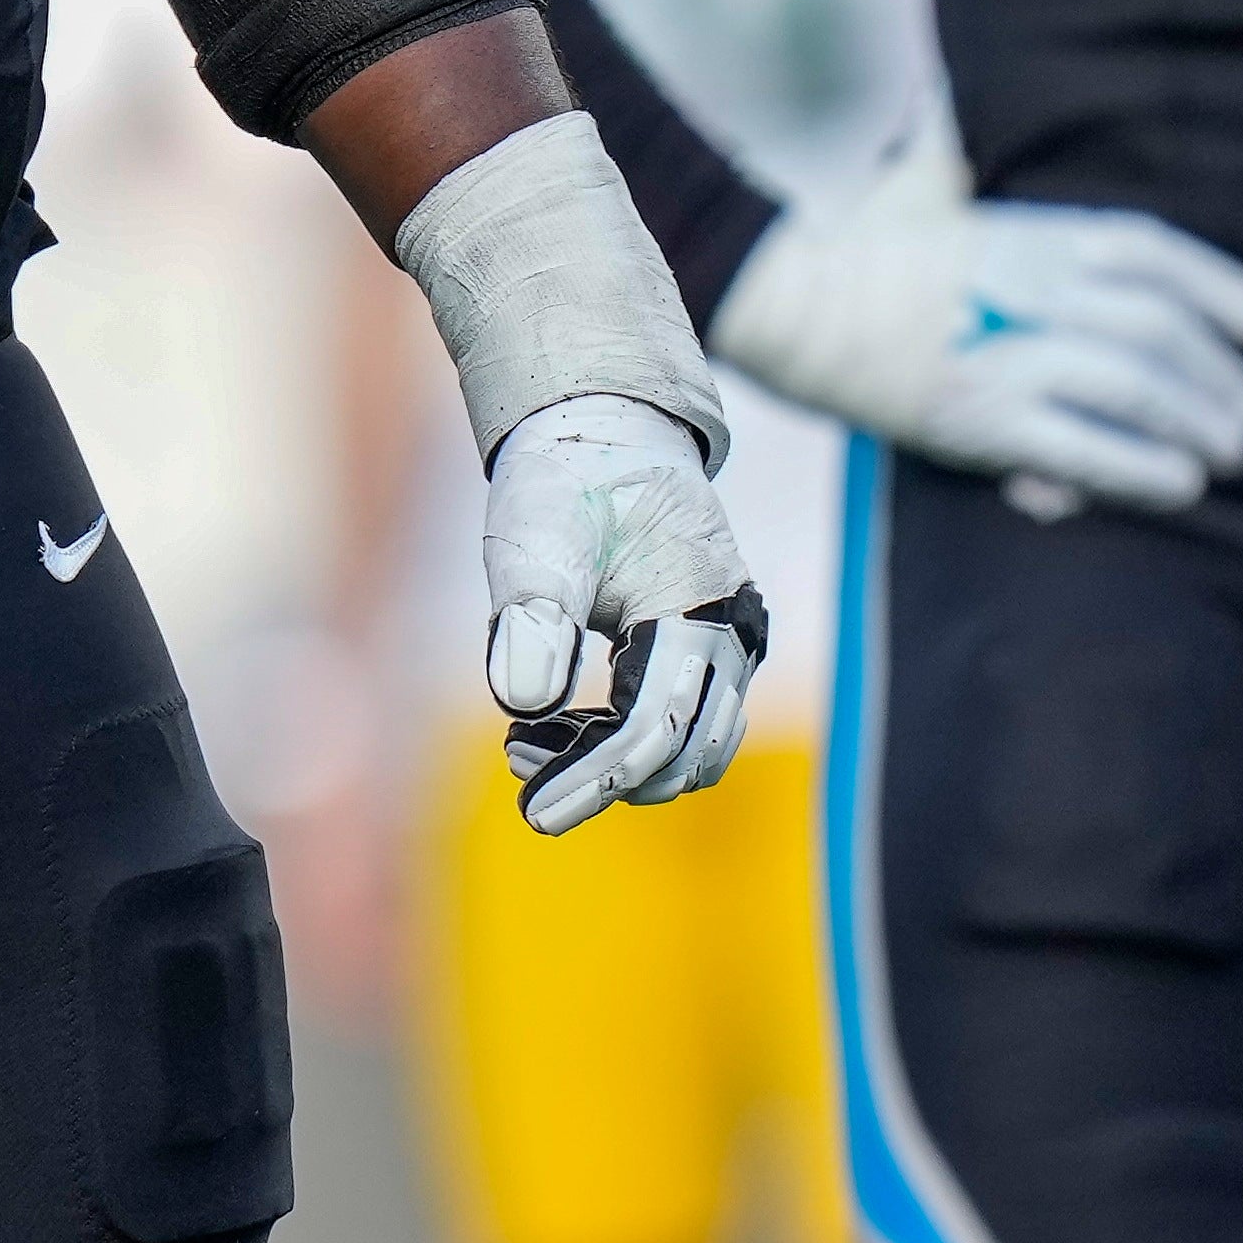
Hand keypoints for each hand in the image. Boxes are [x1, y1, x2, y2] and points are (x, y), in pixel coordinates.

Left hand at [480, 393, 763, 830]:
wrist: (604, 429)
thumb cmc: (568, 478)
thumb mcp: (538, 539)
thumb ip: (531, 616)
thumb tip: (521, 703)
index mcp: (698, 607)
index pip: (656, 726)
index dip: (594, 778)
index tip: (534, 813)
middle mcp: (727, 636)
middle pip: (684, 754)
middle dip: (601, 778)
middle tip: (515, 762)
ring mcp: (721, 647)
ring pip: (689, 750)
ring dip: (613, 767)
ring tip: (523, 744)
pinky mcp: (698, 653)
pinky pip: (677, 724)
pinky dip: (620, 742)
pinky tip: (549, 723)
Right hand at [709, 150, 1242, 511]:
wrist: (798, 304)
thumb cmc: (882, 265)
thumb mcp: (966, 220)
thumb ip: (1037, 242)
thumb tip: (1095, 269)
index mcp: (1030, 238)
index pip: (1147, 251)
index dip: (1216, 284)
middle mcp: (1029, 291)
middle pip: (1156, 327)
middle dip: (1217, 374)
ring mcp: (1008, 356)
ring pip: (1136, 387)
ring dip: (1198, 422)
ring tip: (1227, 452)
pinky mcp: (984, 420)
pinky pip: (1087, 448)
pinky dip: (1144, 467)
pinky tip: (1179, 482)